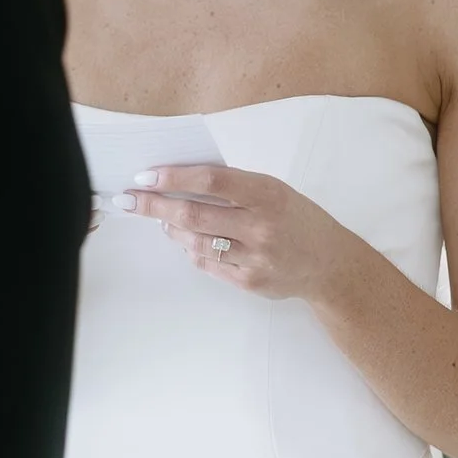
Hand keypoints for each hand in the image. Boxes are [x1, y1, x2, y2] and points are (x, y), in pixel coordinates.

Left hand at [124, 163, 353, 300]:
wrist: (329, 263)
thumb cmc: (297, 218)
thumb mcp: (274, 190)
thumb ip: (234, 186)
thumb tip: (183, 181)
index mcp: (267, 194)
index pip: (211, 181)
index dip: (174, 178)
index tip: (146, 176)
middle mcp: (260, 226)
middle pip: (194, 215)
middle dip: (155, 206)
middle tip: (129, 200)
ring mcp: (254, 257)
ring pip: (195, 243)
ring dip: (171, 230)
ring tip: (163, 220)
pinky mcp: (249, 282)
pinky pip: (207, 264)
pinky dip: (192, 250)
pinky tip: (188, 241)